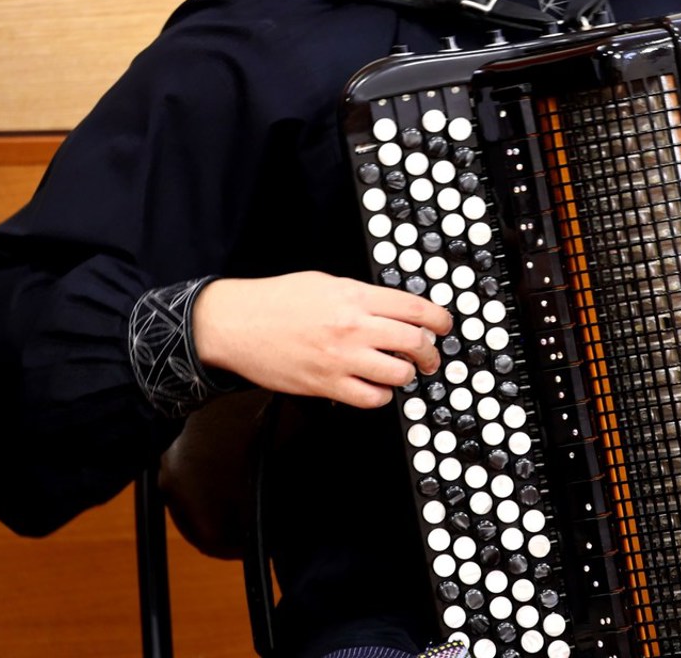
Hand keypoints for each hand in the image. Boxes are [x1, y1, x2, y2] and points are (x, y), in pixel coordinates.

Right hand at [192, 271, 450, 408]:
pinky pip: (371, 399)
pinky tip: (376, 387)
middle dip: (430, 352)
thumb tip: (394, 308)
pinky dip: (381, 396)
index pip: (415, 308)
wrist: (236, 324)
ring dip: (407, 374)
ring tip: (402, 371)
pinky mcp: (326, 385)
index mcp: (354, 296)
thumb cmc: (275, 301)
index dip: (439, 319)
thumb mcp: (325, 282)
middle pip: (414, 342)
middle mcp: (352, 327)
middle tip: (429, 356)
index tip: (444, 326)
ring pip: (398, 374)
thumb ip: (361, 295)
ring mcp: (341, 358)